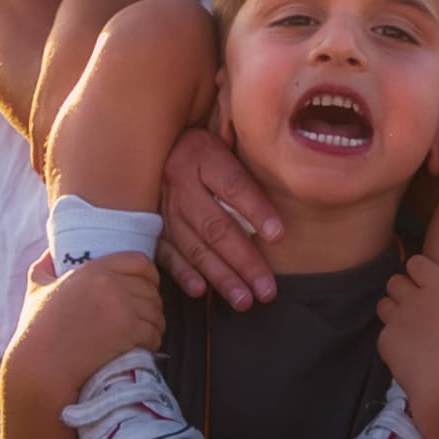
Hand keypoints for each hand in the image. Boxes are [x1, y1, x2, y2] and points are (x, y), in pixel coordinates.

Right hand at [9, 250, 164, 408]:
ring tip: (144, 335)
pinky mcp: (128, 330)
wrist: (41, 367)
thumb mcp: (37, 288)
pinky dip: (153, 342)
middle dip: (152, 305)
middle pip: (151, 289)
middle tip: (144, 319)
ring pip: (156, 312)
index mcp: (93, 269)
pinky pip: (154, 333)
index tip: (146, 288)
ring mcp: (121, 306)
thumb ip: (45, 266)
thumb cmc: (36, 330)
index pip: (139, 261)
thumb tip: (51, 251)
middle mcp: (110, 283)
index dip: (149, 276)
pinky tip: (143, 347)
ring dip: (154, 325)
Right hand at [158, 105, 281, 310]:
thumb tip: (289, 189)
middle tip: (267, 289)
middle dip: (244, 261)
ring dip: (220, 276)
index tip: (279, 236)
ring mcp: (163, 208)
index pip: (234, 186)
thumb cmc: (204, 145)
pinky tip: (201, 291)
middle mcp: (180, 182)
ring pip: (194, 247)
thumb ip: (248, 163)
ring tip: (245, 300)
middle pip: (216, 226)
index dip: (256, 210)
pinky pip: (166, 253)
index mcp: (202, 156)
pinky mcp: (151, 226)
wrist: (148, 143)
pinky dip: (183, 274)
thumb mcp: (225, 138)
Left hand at [376, 252, 438, 420]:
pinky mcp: (385, 342)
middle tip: (416, 307)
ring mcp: (397, 319)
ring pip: (383, 305)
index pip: (417, 263)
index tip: (427, 284)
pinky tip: (405, 355)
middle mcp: (415, 297)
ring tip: (408, 328)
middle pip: (395, 281)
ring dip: (392, 312)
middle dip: (402, 291)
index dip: (419, 272)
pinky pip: (382, 335)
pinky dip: (391, 342)